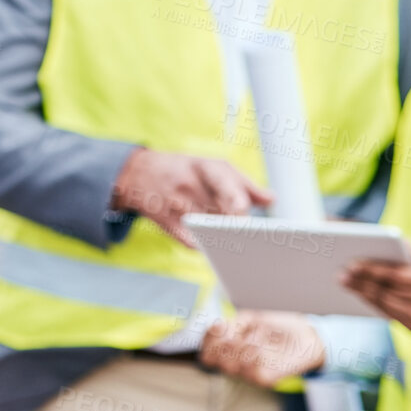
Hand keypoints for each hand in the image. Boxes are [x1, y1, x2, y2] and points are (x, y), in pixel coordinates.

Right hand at [111, 148, 272, 246]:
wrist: (139, 174)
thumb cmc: (185, 170)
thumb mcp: (211, 166)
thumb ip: (243, 183)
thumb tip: (271, 199)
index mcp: (203, 166)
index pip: (223, 184)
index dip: (235, 201)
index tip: (244, 215)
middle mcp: (188, 184)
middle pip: (219, 212)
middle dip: (236, 224)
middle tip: (249, 234)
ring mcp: (174, 204)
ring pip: (207, 230)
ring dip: (223, 237)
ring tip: (232, 236)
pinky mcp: (166, 222)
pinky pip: (192, 242)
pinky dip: (205, 245)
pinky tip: (211, 242)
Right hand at [201, 311, 325, 386]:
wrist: (306, 336)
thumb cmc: (278, 327)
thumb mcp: (251, 318)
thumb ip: (232, 325)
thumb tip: (216, 330)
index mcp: (230, 345)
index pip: (206, 346)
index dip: (208, 337)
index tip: (220, 326)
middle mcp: (236, 360)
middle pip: (212, 359)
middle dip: (221, 344)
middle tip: (236, 334)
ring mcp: (249, 371)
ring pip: (229, 367)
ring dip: (237, 349)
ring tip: (252, 338)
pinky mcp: (265, 379)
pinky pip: (250, 375)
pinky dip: (251, 358)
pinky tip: (258, 348)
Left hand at [341, 256, 410, 340]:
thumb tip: (398, 240)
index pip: (394, 275)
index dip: (371, 270)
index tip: (352, 264)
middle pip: (385, 290)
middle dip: (360, 281)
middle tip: (341, 274)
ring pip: (383, 303)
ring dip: (361, 293)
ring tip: (345, 283)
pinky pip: (387, 313)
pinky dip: (372, 303)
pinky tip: (360, 294)